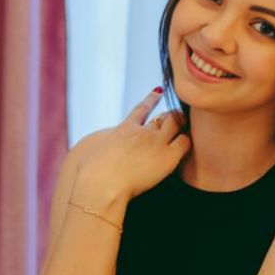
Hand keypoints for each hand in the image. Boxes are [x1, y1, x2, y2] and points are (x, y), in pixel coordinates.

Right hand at [73, 89, 189, 204]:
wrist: (100, 183)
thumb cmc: (89, 174)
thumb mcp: (88, 153)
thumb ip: (96, 150)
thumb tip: (91, 155)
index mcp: (123, 130)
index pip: (142, 109)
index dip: (152, 99)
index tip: (160, 91)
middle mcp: (142, 133)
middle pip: (164, 116)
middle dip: (171, 115)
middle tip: (178, 118)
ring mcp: (155, 143)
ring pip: (176, 124)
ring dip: (181, 125)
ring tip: (186, 128)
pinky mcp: (166, 158)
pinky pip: (184, 143)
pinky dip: (186, 141)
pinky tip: (187, 145)